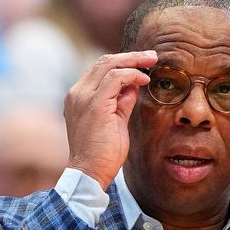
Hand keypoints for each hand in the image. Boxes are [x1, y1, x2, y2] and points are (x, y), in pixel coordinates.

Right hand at [63, 50, 157, 187]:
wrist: (90, 172)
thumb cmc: (102, 152)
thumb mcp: (114, 121)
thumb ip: (121, 101)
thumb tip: (133, 85)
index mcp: (78, 97)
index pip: (99, 69)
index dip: (122, 62)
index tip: (142, 63)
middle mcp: (77, 94)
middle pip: (104, 61)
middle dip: (131, 56)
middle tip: (152, 56)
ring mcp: (83, 97)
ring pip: (109, 64)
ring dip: (134, 61)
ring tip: (152, 62)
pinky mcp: (95, 104)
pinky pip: (115, 78)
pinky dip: (132, 75)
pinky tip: (144, 80)